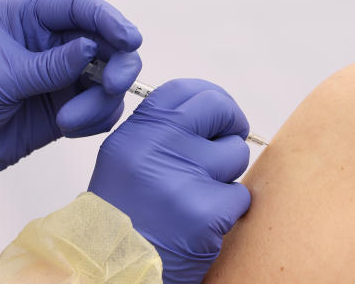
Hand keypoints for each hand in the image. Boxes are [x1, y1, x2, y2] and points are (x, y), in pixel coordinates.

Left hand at [0, 0, 142, 193]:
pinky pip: (101, 107)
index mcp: (26, 17)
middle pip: (105, 40)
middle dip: (116, 63)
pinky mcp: (67, 105)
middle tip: (113, 87)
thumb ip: (47, 65)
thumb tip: (92, 48)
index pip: (77, 7)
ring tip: (68, 122)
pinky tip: (69, 128)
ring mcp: (62, 74)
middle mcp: (50, 40)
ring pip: (108, 77)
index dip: (108, 19)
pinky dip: (96, 118)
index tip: (130, 39)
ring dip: (100, 100)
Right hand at [89, 79, 250, 283]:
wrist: (114, 265)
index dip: (210, 98)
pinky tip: (203, 221)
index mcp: (137, 132)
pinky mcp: (208, 212)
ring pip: (236, 154)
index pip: (185, 90)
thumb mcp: (125, 158)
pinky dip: (228, 209)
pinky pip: (240, 196)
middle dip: (231, 125)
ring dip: (226, 174)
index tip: (218, 113)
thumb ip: (159, 130)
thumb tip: (206, 112)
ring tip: (200, 193)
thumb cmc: (123, 214)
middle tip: (227, 141)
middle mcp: (158, 147)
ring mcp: (185, 178)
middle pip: (219, 110)